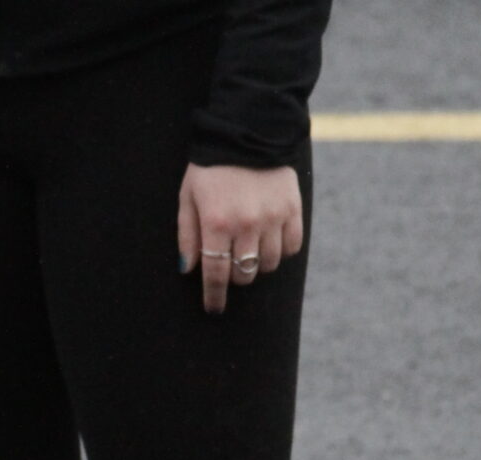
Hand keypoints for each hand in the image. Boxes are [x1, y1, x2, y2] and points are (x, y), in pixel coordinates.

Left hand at [177, 163, 304, 313]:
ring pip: (268, 264)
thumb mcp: (188, 197)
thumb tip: (189, 270)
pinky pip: (292, 247)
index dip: (214, 297)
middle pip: (243, 274)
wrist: (247, 131)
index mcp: (217, 223)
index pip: (216, 275)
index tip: (214, 308)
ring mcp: (273, 217)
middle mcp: (246, 225)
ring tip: (249, 250)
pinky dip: (281, 251)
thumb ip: (187, 235)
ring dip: (257, 265)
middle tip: (229, 266)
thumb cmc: (210, 167)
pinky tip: (270, 241)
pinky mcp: (293, 209)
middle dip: (234, 277)